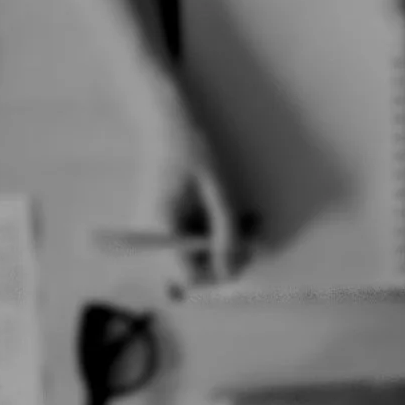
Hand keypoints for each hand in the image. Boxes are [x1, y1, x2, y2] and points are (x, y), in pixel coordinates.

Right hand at [129, 89, 244, 281]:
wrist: (167, 128)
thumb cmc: (190, 150)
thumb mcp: (216, 189)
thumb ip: (225, 229)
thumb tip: (232, 269)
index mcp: (160, 226)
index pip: (189, 276)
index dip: (219, 272)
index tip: (244, 254)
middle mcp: (152, 236)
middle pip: (193, 272)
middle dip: (226, 258)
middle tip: (253, 235)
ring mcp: (156, 234)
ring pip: (197, 259)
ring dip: (225, 246)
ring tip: (248, 222)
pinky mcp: (164, 230)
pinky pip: (193, 245)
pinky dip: (215, 235)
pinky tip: (233, 219)